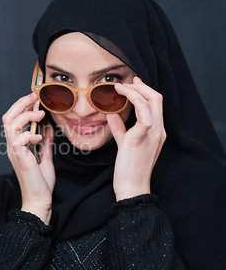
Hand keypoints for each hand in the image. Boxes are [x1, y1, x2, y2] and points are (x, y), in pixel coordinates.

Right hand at [2, 92, 55, 223]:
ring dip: (26, 116)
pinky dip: (29, 134)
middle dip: (21, 104)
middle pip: (7, 117)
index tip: (35, 97)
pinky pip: (18, 139)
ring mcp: (15, 152)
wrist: (39, 201)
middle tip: (35, 96)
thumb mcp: (46, 158)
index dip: (22, 106)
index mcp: (17, 145)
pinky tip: (39, 137)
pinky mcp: (20, 158)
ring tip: (40, 114)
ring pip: (10, 124)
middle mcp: (13, 146)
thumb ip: (46, 143)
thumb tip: (48, 127)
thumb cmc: (41, 183)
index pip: (12, 119)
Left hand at [106, 77, 166, 200]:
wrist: (131, 187)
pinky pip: (144, 115)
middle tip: (125, 82)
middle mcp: (158, 131)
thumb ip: (120, 128)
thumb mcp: (124, 143)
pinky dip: (134, 103)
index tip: (132, 84)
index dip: (145, 90)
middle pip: (156, 98)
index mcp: (156, 131)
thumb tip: (112, 114)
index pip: (155, 104)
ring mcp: (152, 134)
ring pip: (151, 101)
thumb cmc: (128, 168)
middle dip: (141, 86)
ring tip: (119, 88)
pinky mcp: (141, 138)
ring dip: (134, 91)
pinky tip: (120, 100)